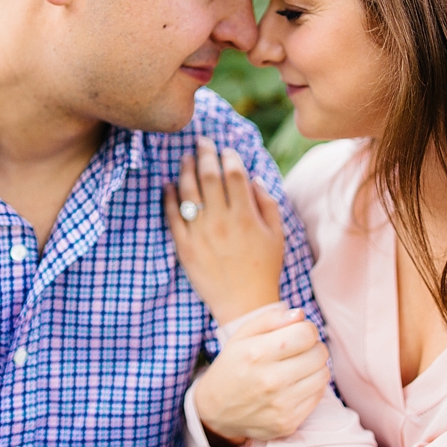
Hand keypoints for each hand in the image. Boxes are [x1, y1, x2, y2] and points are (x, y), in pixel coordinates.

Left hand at [164, 137, 285, 323]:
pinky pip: (173, 217)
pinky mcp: (184, 247)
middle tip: (202, 141)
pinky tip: (169, 186)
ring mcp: (200, 234)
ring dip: (186, 170)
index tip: (227, 150)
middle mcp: (221, 221)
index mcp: (245, 216)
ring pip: (188, 192)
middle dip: (205, 154)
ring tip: (186, 159)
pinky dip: (169, 198)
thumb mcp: (277, 235)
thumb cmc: (265, 268)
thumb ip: (267, 203)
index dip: (230, 157)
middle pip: (209, 176)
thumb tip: (253, 178)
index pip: (234, 174)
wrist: (244, 305)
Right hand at [194, 305, 330, 445]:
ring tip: (298, 367)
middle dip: (313, 347)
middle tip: (300, 350)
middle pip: (319, 354)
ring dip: (315, 367)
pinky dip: (311, 387)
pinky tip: (295, 385)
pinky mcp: (288, 423)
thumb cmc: (233, 366)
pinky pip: (318, 396)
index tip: (298, 334)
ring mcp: (281, 405)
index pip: (307, 334)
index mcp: (258, 354)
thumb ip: (271, 319)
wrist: (216, 411)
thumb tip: (301, 315)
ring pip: (323, 375)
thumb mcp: (242, 336)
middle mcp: (271, 381)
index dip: (307, 329)